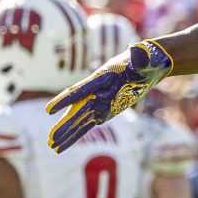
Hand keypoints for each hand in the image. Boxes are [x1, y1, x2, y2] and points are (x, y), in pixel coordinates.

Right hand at [45, 38, 172, 151]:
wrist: (148, 65)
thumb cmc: (148, 60)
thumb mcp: (147, 59)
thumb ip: (141, 58)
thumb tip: (137, 51)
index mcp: (103, 78)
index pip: (81, 90)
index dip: (65, 100)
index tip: (49, 110)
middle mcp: (96, 91)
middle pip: (77, 110)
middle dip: (64, 125)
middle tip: (50, 139)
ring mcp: (99, 102)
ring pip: (79, 120)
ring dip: (67, 133)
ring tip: (52, 146)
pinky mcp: (104, 110)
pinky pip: (87, 124)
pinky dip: (77, 134)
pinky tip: (65, 145)